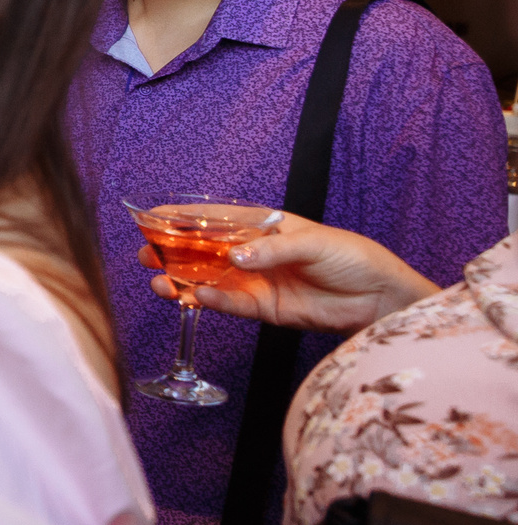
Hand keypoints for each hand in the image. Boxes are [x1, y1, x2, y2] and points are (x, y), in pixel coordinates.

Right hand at [140, 216, 437, 334]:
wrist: (379, 299)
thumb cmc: (353, 258)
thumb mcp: (315, 243)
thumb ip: (272, 250)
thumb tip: (234, 257)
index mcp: (264, 227)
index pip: (216, 219)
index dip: (183, 218)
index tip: (152, 217)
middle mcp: (253, 253)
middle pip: (204, 250)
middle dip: (172, 252)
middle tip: (146, 255)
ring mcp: (255, 281)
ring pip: (208, 279)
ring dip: (182, 280)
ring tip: (159, 282)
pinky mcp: (262, 308)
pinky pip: (228, 303)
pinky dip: (209, 301)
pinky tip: (192, 297)